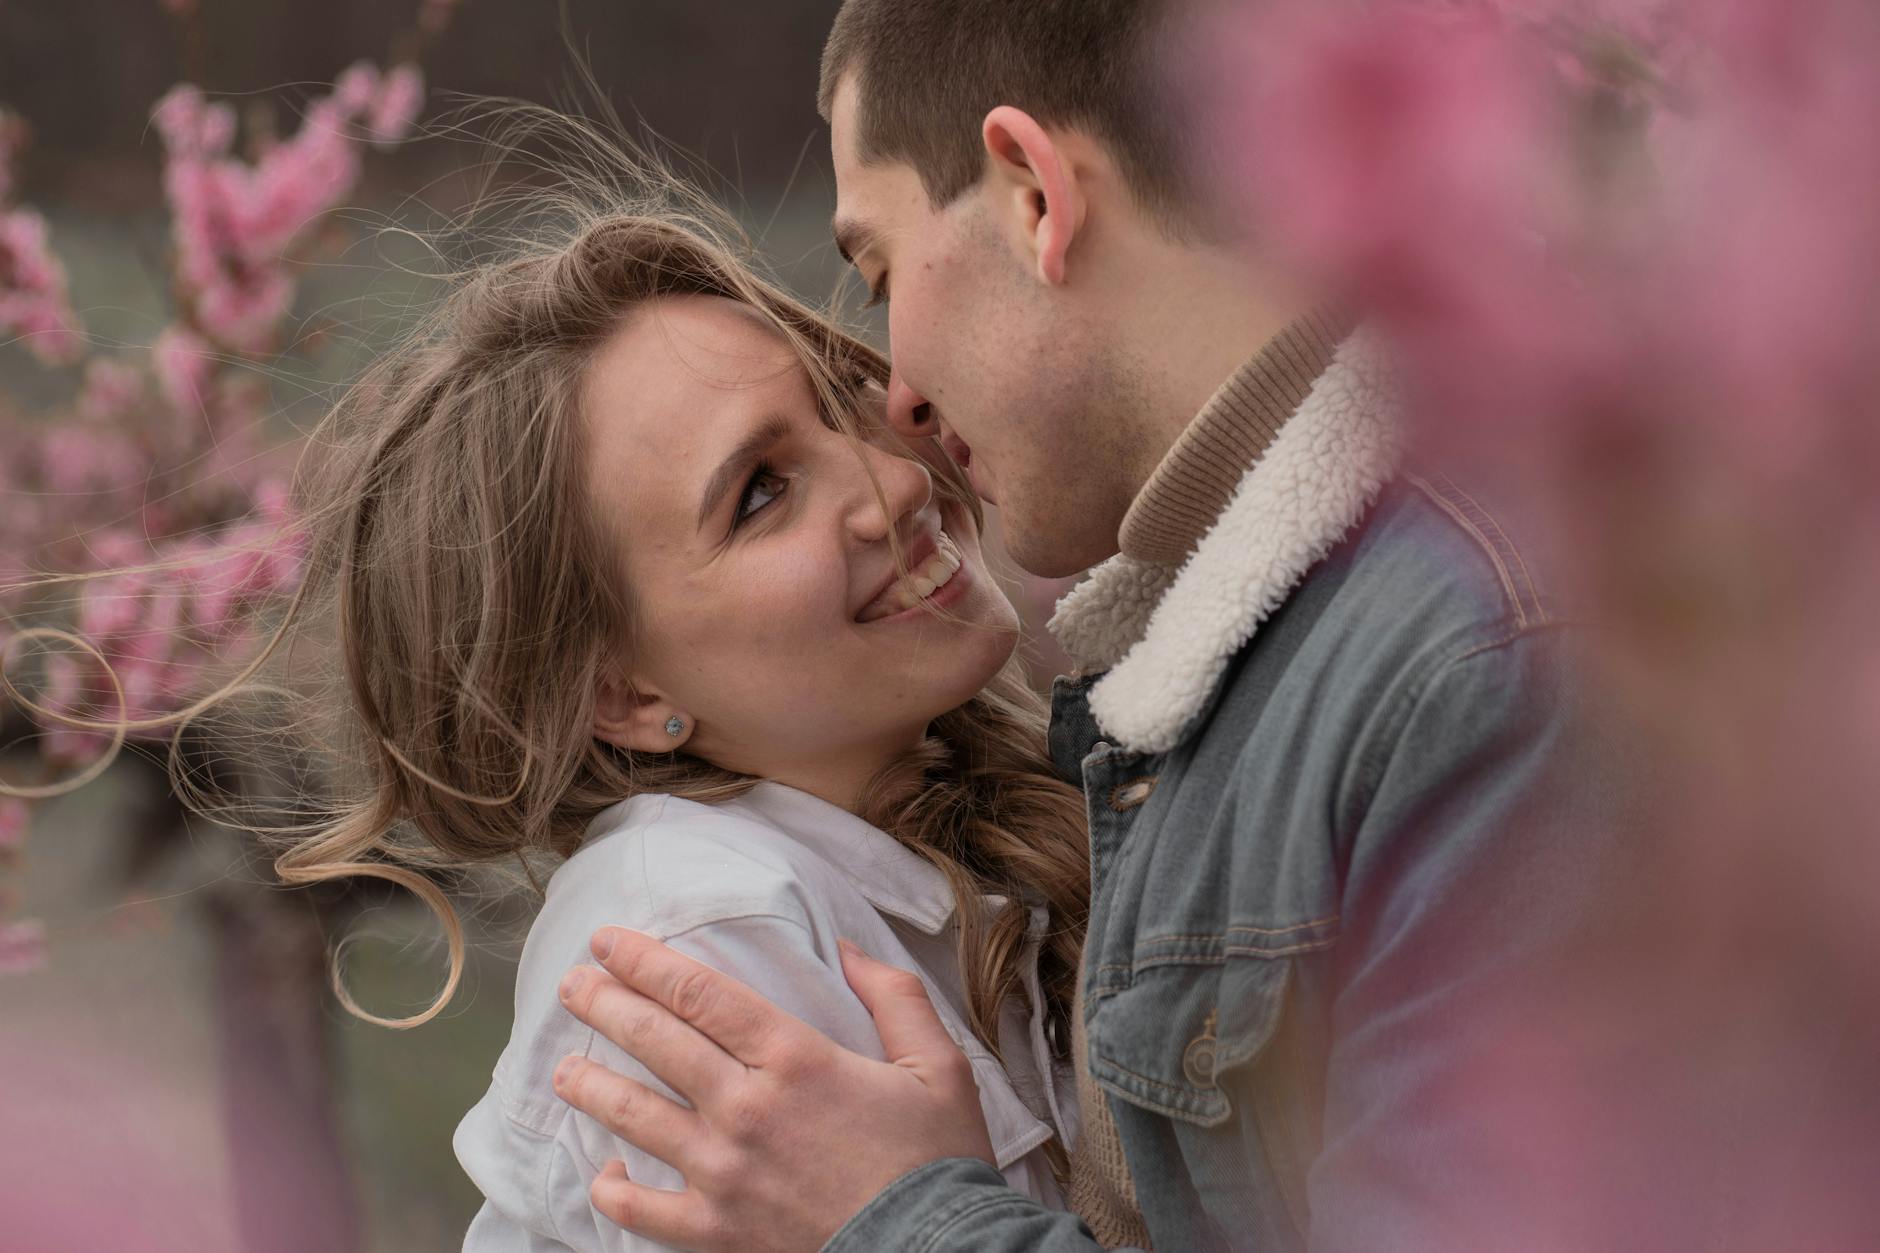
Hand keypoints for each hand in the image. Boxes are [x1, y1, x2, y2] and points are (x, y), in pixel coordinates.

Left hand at [553, 927, 995, 1251]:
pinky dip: (616, 1190)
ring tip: (563, 1068)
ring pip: (634, 1115)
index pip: (700, 994)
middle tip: (573, 985)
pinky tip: (606, 1174)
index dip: (646, 962)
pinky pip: (643, 1211)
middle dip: (605, 1005)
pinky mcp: (717, 1233)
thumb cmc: (938, 1163)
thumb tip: (850, 949)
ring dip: (591, 1085)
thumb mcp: (938, 1067)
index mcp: (796, 1058)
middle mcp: (747, 1107)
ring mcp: (724, 1173)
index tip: (609, 943)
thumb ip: (896, 997)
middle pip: (656, 1041)